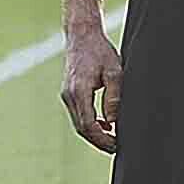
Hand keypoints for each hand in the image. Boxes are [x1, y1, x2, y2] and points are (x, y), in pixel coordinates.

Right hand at [60, 16, 124, 151]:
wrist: (82, 35)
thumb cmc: (100, 51)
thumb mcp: (114, 71)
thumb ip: (113, 97)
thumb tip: (112, 122)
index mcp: (79, 91)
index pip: (89, 125)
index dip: (102, 139)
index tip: (116, 145)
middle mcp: (69, 95)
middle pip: (82, 128)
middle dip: (99, 141)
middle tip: (116, 148)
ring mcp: (67, 95)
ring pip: (79, 123)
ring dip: (95, 134)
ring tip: (113, 140)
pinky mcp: (69, 93)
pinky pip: (79, 115)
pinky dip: (90, 124)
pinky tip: (104, 125)